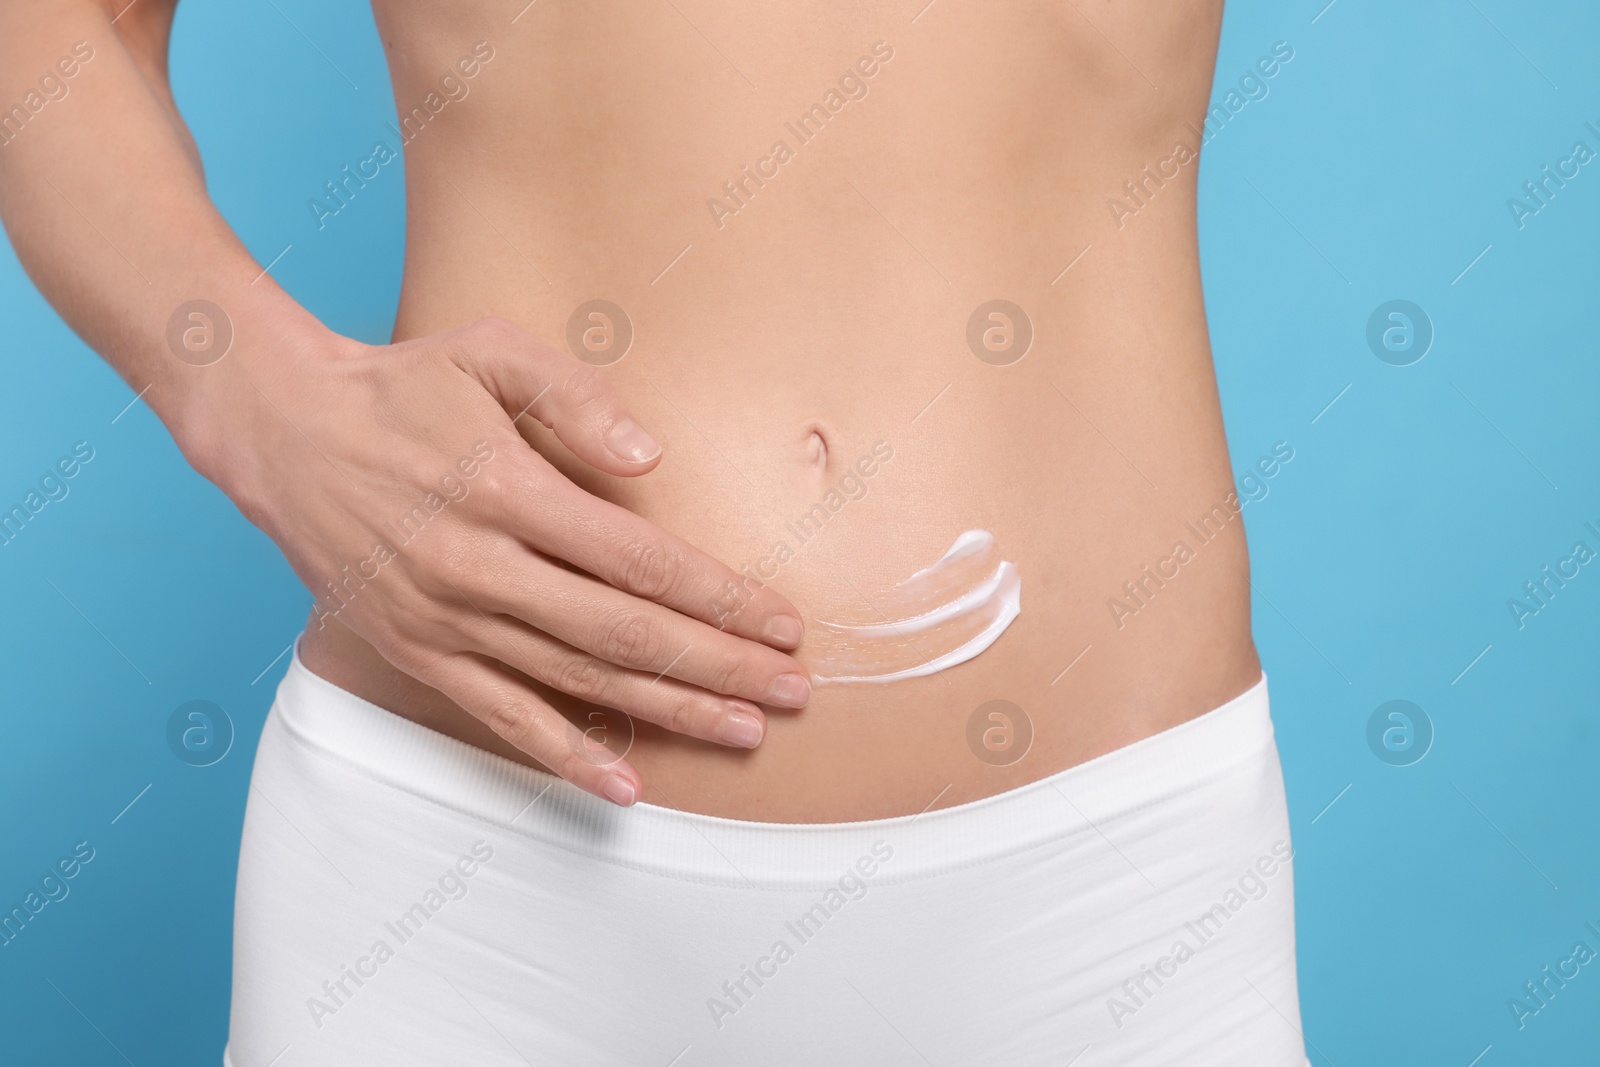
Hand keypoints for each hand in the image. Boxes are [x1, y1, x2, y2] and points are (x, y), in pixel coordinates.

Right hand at [187, 315, 808, 805]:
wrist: (284, 434)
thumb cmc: (404, 386)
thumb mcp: (488, 352)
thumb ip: (575, 395)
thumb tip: (652, 460)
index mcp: (507, 490)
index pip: (638, 560)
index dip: (717, 597)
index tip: (780, 621)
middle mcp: (479, 566)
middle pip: (624, 632)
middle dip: (720, 666)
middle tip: (793, 692)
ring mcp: (447, 620)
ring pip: (577, 682)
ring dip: (668, 712)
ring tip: (746, 731)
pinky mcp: (419, 654)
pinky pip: (502, 717)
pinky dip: (566, 756)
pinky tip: (626, 785)